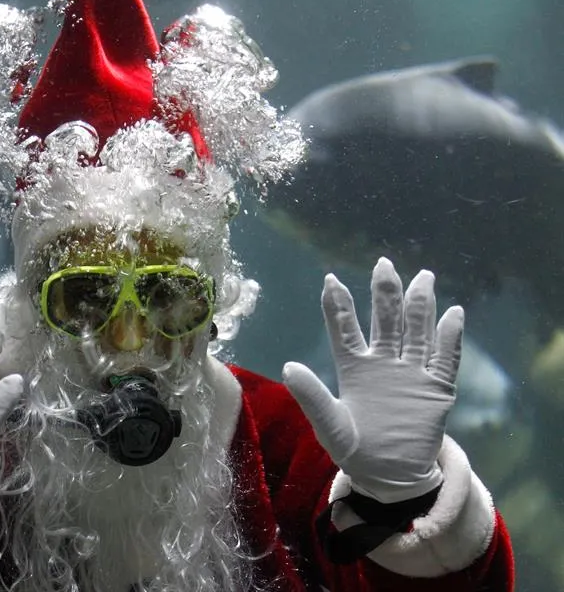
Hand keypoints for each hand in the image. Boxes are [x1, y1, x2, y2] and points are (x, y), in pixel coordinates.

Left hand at [283, 257, 462, 503]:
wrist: (389, 476)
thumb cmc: (354, 450)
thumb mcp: (329, 425)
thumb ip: (312, 397)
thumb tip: (287, 367)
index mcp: (353, 368)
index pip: (344, 329)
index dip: (338, 306)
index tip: (329, 280)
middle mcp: (382, 363)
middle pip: (385, 321)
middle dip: (384, 293)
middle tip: (383, 264)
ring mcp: (411, 374)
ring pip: (416, 332)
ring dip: (419, 306)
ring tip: (423, 277)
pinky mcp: (436, 390)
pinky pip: (445, 360)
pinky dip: (449, 338)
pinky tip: (453, 314)